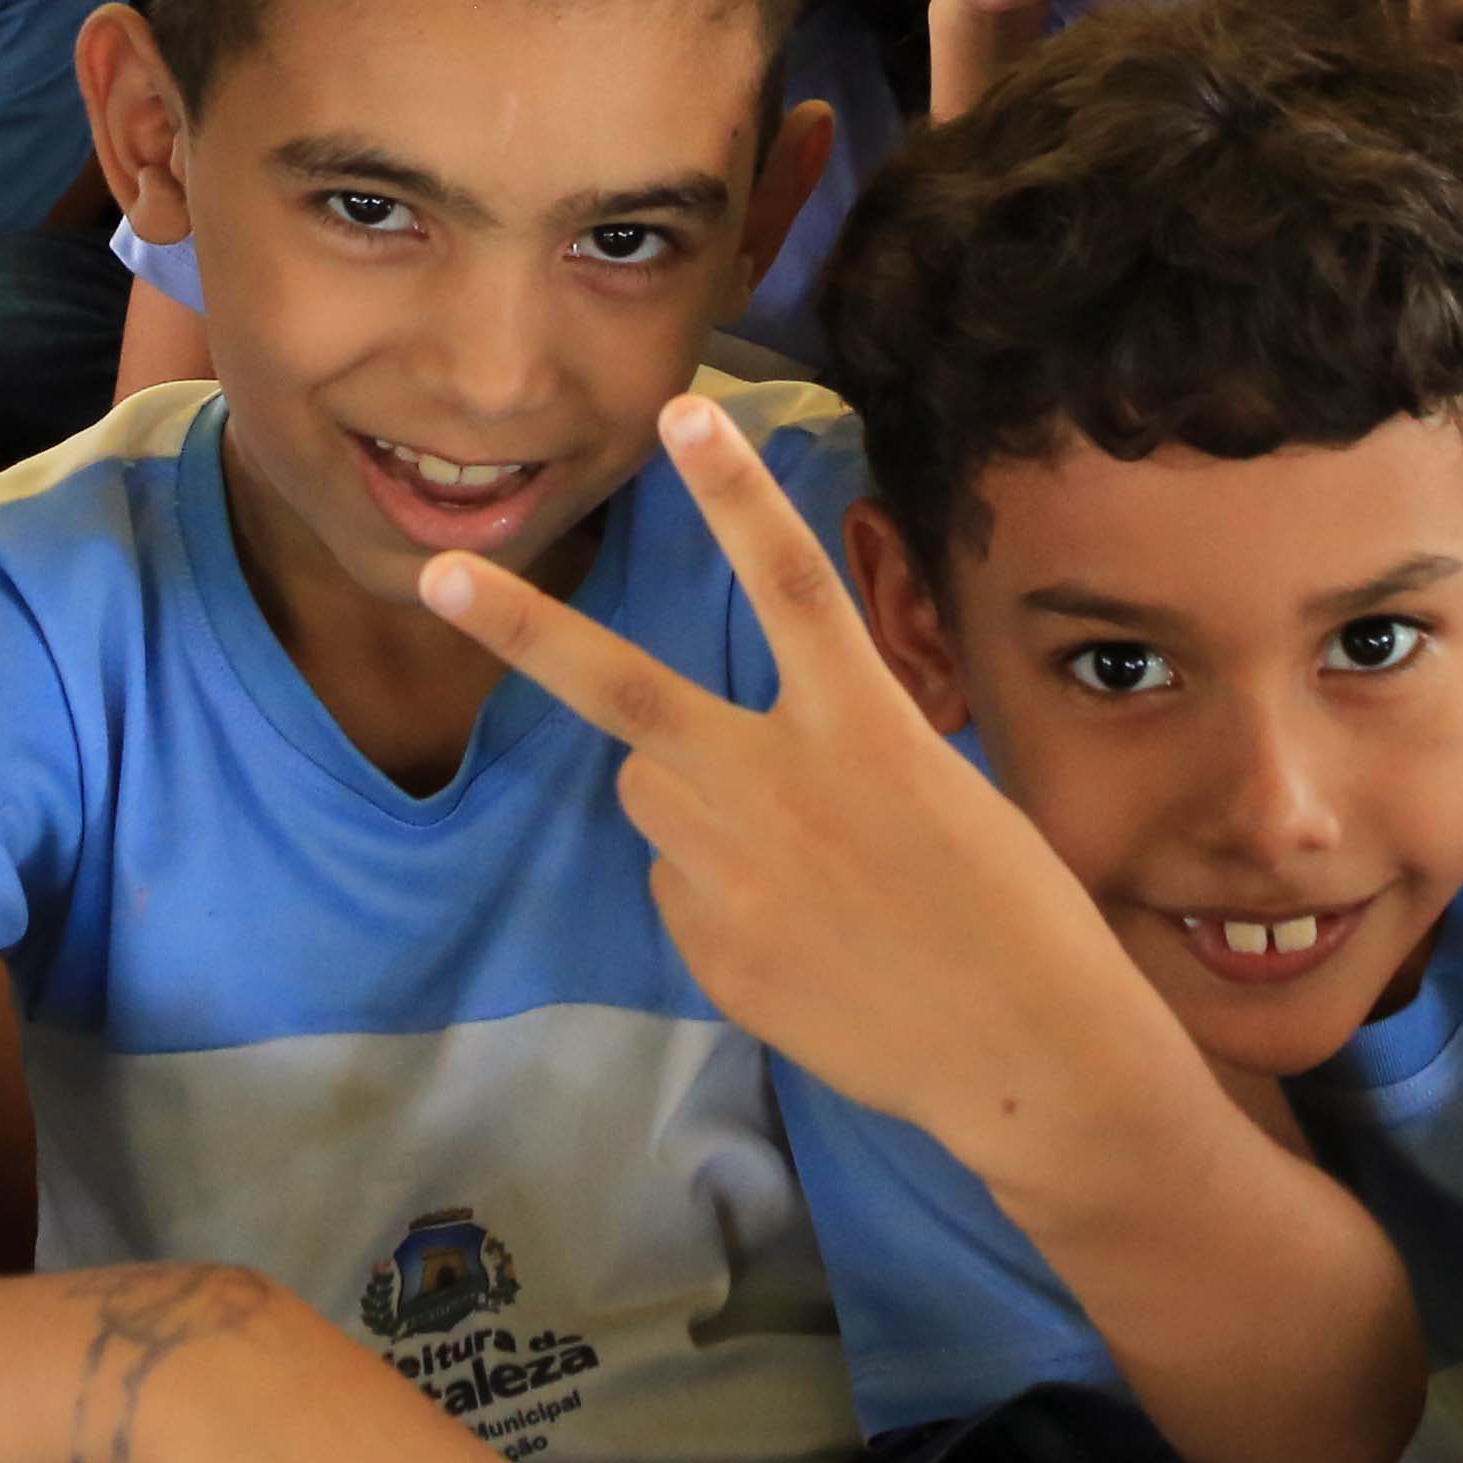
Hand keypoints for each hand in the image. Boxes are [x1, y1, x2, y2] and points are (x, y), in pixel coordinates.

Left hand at [421, 394, 1174, 1152]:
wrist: (1023, 1051)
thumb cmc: (1011, 906)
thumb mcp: (934, 786)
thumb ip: (821, 752)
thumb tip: (724, 769)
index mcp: (864, 727)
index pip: (789, 582)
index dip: (736, 492)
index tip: (685, 411)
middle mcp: (782, 788)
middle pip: (626, 692)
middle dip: (522, 630)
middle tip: (439, 574)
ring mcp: (733, 875)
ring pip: (651, 792)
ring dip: (688, 795)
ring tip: (797, 857)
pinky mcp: (710, 952)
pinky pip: (678, 888)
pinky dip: (719, 893)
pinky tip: (802, 936)